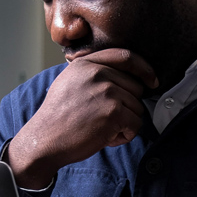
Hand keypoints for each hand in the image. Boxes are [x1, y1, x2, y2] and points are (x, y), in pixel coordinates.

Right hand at [7, 50, 157, 188]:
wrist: (44, 140)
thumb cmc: (57, 117)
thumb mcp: (69, 82)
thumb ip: (92, 72)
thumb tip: (122, 76)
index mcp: (86, 63)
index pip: (126, 57)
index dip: (144, 68)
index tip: (152, 80)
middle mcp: (98, 74)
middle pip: (136, 87)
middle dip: (127, 106)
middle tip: (106, 119)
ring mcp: (107, 92)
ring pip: (137, 108)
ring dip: (125, 123)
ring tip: (102, 129)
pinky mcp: (114, 113)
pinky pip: (136, 124)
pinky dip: (125, 135)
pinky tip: (106, 138)